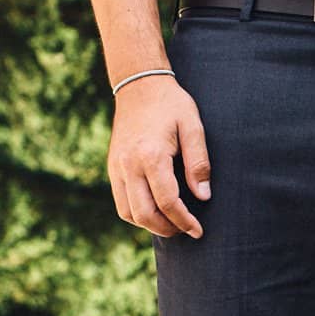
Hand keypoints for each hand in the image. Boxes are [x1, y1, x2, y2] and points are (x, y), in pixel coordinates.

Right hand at [107, 75, 209, 238]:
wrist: (138, 85)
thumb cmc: (171, 104)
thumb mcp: (193, 126)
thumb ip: (199, 163)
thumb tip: (202, 196)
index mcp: (151, 155)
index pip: (168, 202)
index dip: (184, 221)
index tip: (198, 230)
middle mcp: (129, 165)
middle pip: (144, 214)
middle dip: (167, 229)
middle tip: (186, 230)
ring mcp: (117, 167)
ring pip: (128, 213)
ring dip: (150, 225)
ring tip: (172, 223)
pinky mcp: (112, 167)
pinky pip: (121, 202)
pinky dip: (137, 213)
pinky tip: (156, 210)